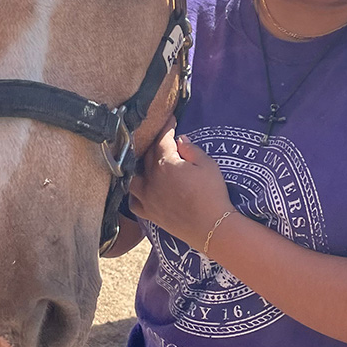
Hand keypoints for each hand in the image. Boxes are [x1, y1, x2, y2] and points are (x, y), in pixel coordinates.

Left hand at [129, 121, 234, 252]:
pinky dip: (135, 193)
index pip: (162, 139)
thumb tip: (179, 140)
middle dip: (155, 144)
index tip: (171, 118)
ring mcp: (147, 198)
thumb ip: (191, 149)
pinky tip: (141, 190)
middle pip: (147, 155)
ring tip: (147, 164)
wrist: (212, 227)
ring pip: (133, 177)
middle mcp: (151, 179)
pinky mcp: (149, 214)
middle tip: (164, 139)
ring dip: (139, 168)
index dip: (166, 127)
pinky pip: (134, 201)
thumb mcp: (208, 165)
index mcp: (166, 164)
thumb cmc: (212, 194)